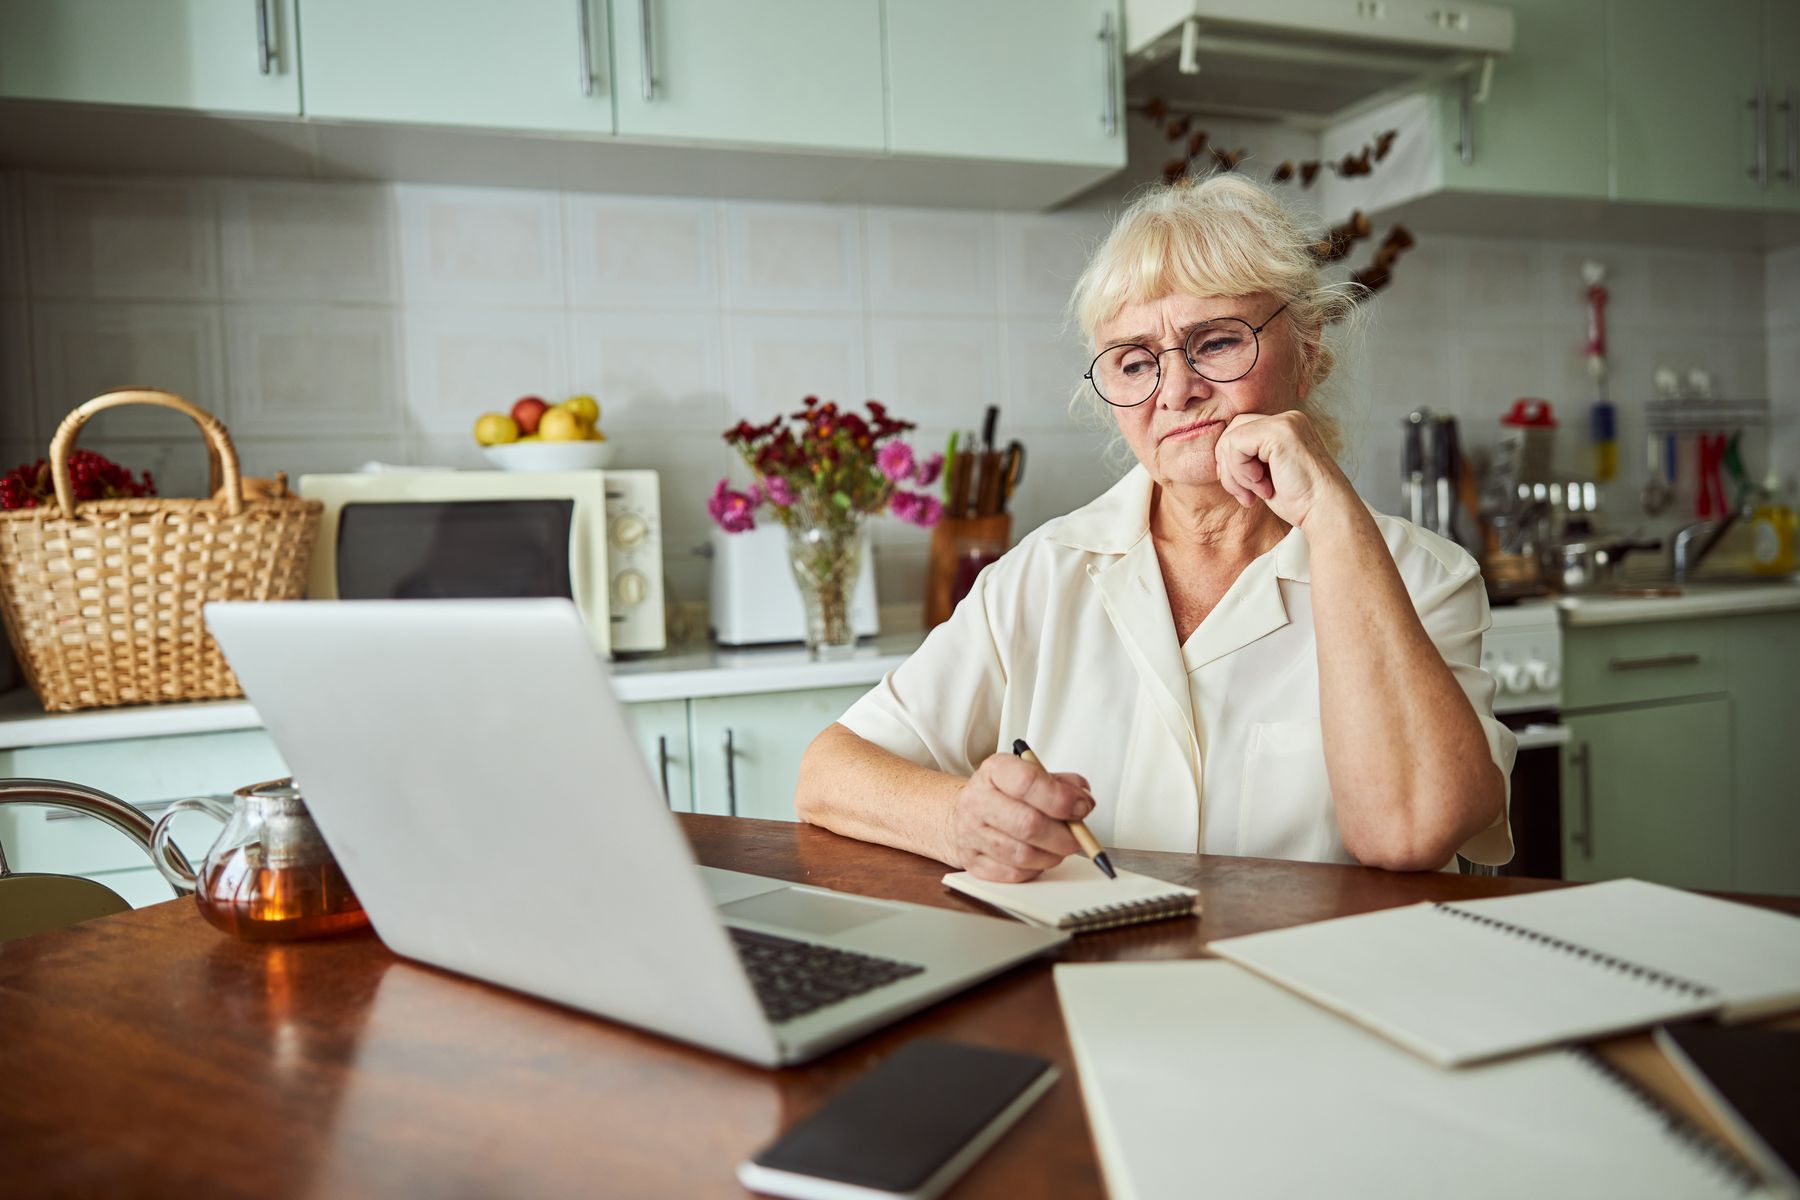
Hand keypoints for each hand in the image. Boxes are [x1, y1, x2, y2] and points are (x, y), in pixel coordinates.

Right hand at [948, 753, 1093, 882]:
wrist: (964, 811)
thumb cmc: (1004, 793)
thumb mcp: (1031, 774)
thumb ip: (1062, 783)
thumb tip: (1084, 800)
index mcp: (994, 771)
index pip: (1028, 782)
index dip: (1062, 799)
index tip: (1082, 807)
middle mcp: (977, 801)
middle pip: (1028, 824)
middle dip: (1063, 836)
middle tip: (1077, 837)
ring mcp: (970, 833)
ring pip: (1022, 855)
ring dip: (1052, 855)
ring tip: (1059, 848)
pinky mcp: (972, 862)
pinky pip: (1013, 874)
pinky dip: (1035, 869)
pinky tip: (1039, 858)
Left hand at [1213, 410, 1356, 529]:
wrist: (1325, 511)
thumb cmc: (1300, 500)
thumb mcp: (1267, 474)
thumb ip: (1248, 459)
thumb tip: (1219, 456)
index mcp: (1286, 427)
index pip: (1241, 431)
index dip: (1232, 462)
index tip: (1244, 490)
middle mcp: (1287, 419)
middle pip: (1232, 430)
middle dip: (1228, 467)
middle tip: (1245, 495)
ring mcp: (1284, 422)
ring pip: (1230, 439)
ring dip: (1235, 474)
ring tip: (1257, 492)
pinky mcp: (1278, 432)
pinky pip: (1236, 445)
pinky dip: (1241, 471)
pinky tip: (1262, 486)